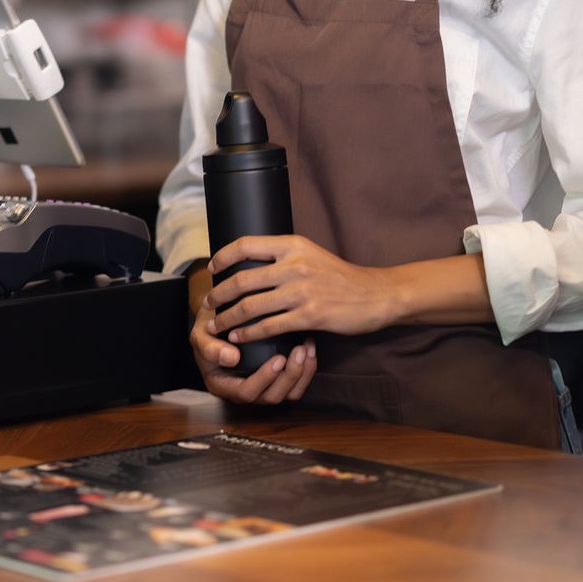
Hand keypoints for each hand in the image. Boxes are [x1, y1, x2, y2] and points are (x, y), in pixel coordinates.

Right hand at [188, 264, 317, 404]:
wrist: (218, 321)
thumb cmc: (208, 328)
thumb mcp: (200, 334)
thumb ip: (209, 347)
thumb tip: (231, 358)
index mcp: (223, 385)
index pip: (246, 392)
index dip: (264, 379)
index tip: (278, 359)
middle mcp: (244, 390)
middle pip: (272, 396)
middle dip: (290, 376)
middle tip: (299, 351)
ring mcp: (262, 386)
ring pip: (288, 393)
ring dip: (302, 373)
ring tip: (307, 349)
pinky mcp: (277, 378)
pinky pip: (296, 383)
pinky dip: (307, 369)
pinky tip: (309, 348)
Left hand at [202, 235, 401, 345]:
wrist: (375, 295)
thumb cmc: (341, 277)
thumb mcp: (312, 254)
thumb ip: (284, 256)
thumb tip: (252, 262)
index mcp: (293, 245)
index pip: (246, 244)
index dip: (223, 256)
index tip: (212, 268)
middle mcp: (294, 265)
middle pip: (242, 280)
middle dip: (219, 294)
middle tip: (208, 303)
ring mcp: (301, 291)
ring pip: (251, 306)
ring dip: (228, 318)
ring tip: (216, 324)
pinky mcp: (308, 316)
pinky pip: (269, 326)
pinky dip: (249, 333)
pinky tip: (239, 337)